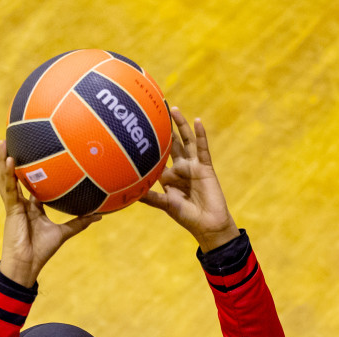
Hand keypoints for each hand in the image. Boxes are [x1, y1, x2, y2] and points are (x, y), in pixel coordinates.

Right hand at [0, 139, 100, 287]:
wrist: (27, 265)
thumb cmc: (42, 251)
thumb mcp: (64, 233)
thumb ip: (80, 222)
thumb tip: (100, 215)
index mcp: (32, 207)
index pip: (32, 184)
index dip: (32, 169)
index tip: (36, 152)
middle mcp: (21, 203)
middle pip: (15, 176)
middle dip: (12, 159)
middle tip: (14, 139)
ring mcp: (14, 205)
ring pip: (6, 178)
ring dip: (3, 160)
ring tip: (3, 141)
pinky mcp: (10, 209)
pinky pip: (8, 188)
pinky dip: (7, 174)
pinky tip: (9, 159)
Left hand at [140, 108, 238, 251]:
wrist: (208, 224)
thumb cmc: (187, 217)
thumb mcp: (165, 205)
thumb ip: (151, 197)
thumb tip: (130, 193)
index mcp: (168, 177)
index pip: (158, 157)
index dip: (150, 145)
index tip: (138, 131)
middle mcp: (180, 169)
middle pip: (171, 144)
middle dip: (165, 129)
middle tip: (155, 110)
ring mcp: (193, 166)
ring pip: (186, 141)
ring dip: (181, 125)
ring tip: (173, 109)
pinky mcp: (206, 167)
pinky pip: (202, 148)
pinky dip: (200, 135)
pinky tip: (197, 121)